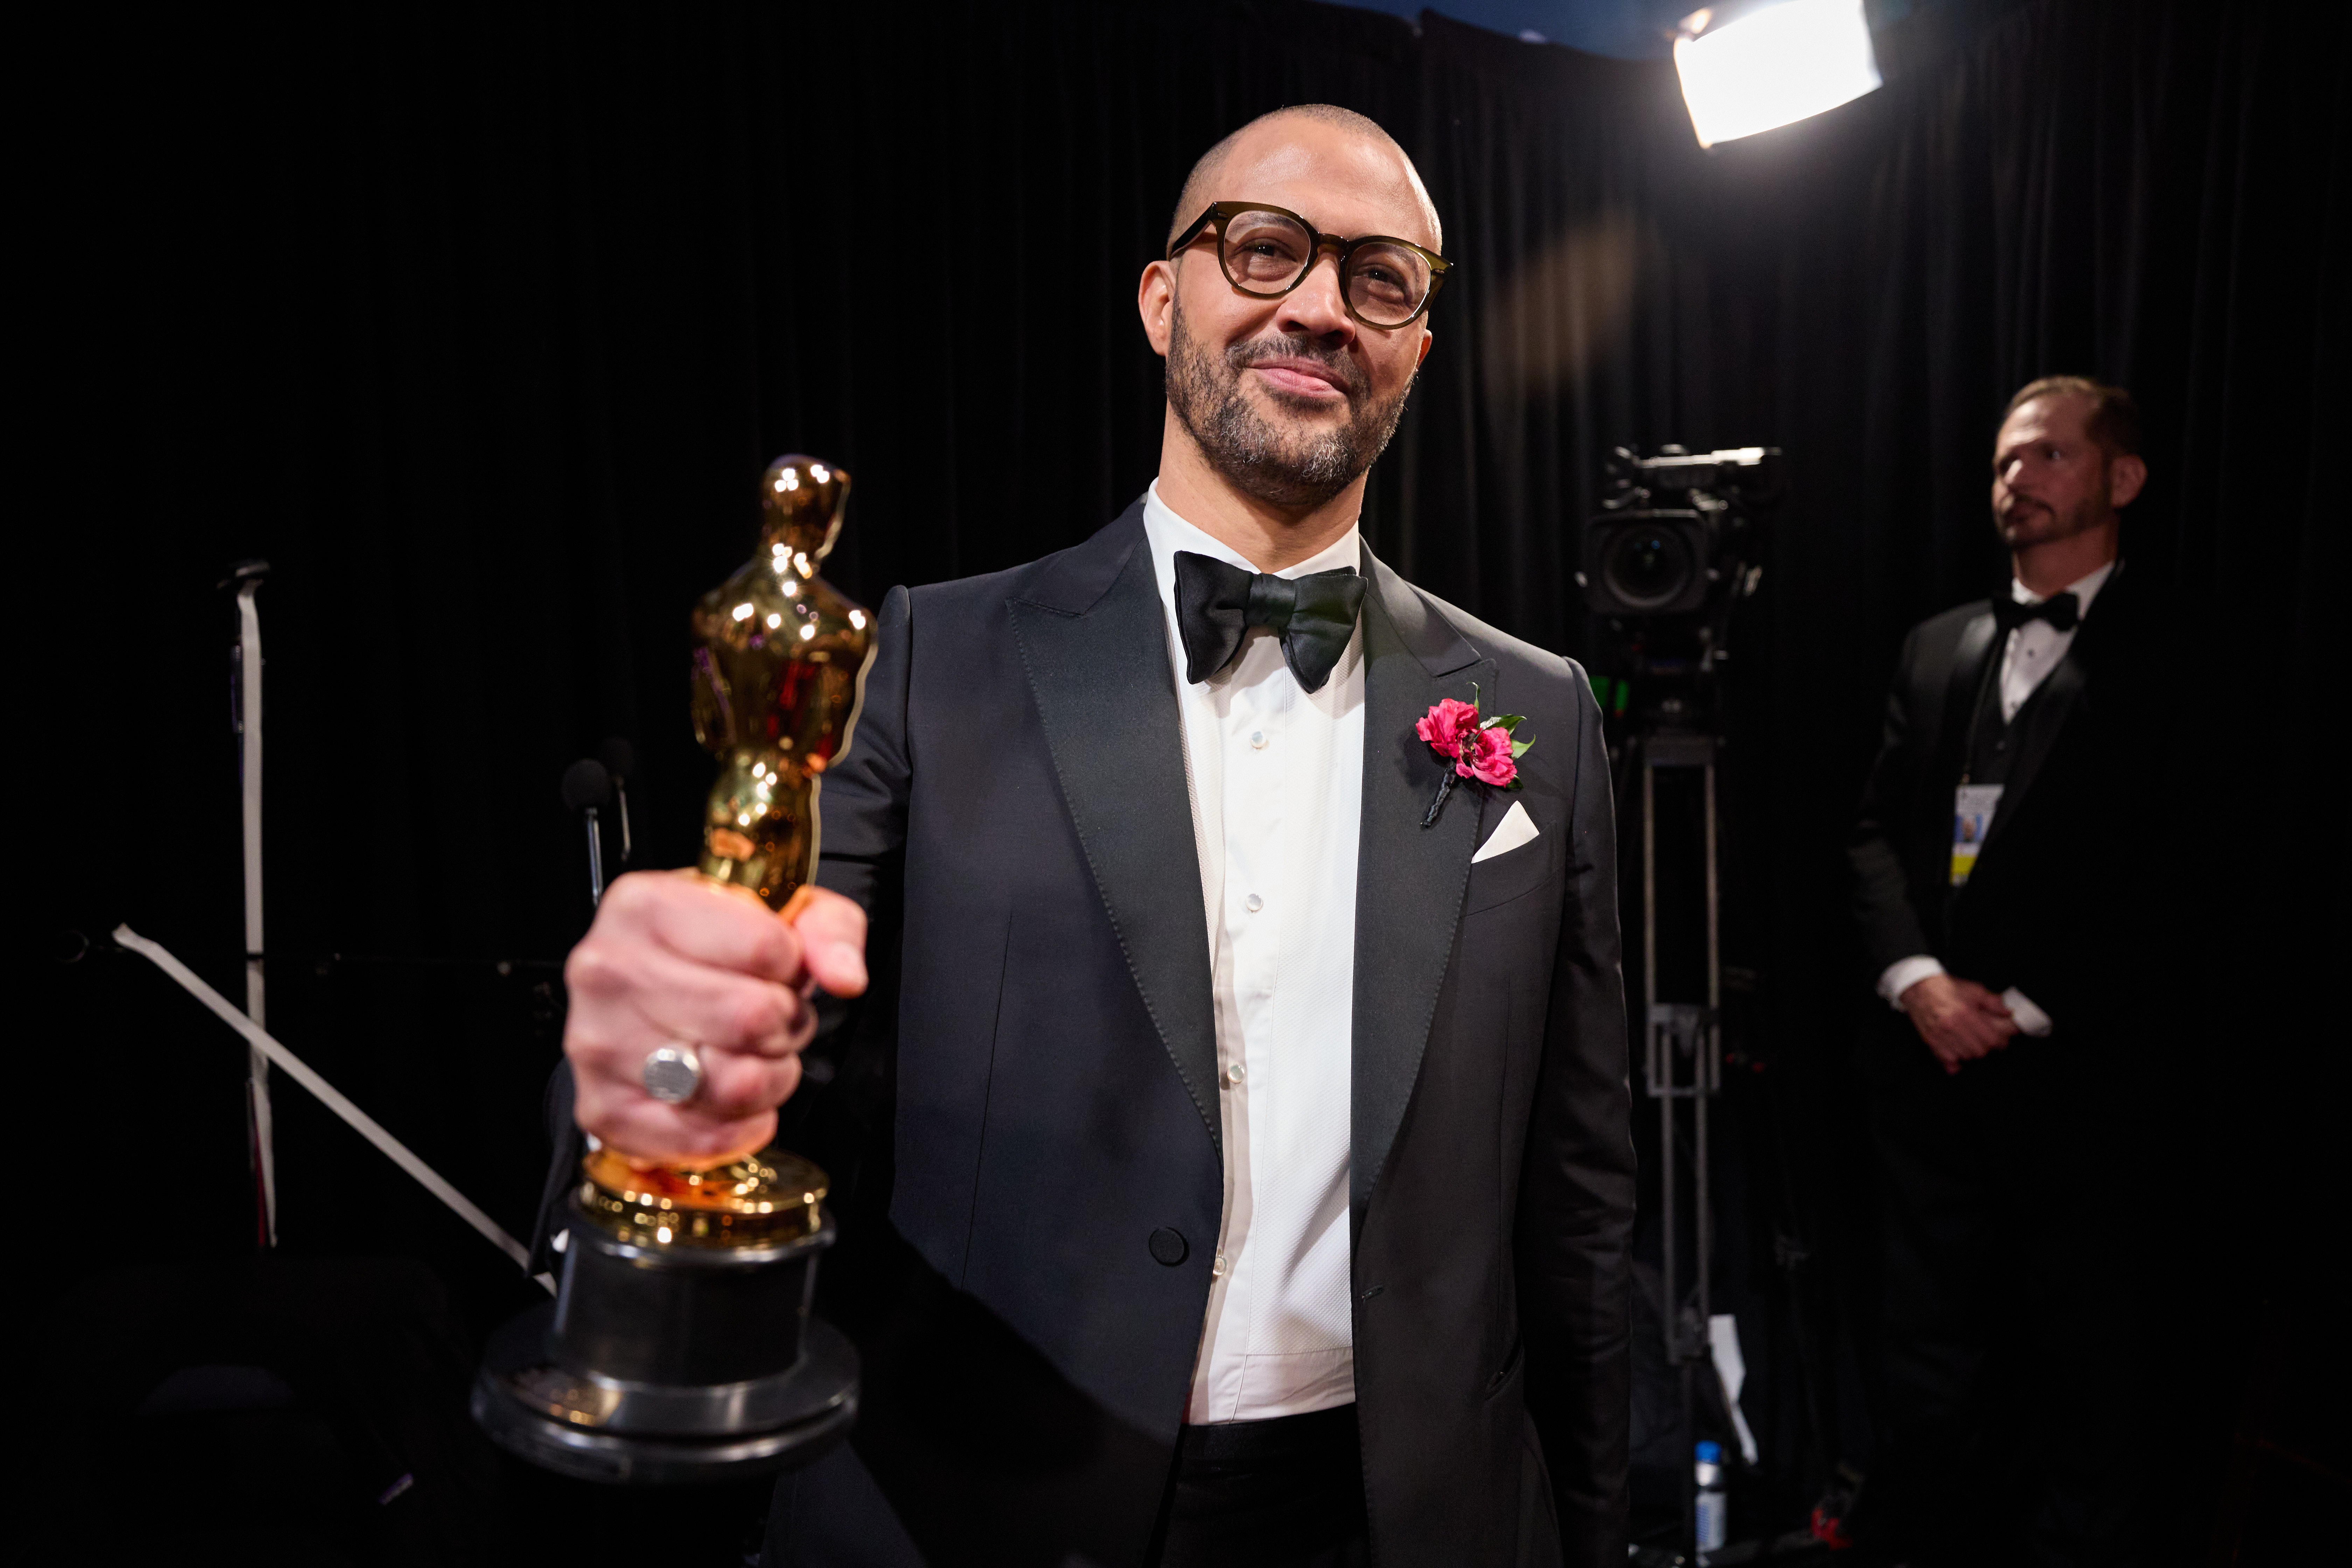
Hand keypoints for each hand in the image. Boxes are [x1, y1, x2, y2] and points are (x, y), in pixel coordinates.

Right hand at [563, 872, 867, 1162]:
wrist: (651, 987)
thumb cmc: (715, 947)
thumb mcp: (784, 911)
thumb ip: (829, 930)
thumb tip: (844, 977)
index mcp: (645, 906)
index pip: (765, 949)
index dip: (794, 967)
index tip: (780, 968)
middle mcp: (608, 972)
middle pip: (750, 1018)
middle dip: (785, 1023)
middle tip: (772, 1016)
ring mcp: (599, 1045)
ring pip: (734, 1085)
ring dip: (768, 1076)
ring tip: (754, 1053)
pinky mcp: (604, 1110)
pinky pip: (703, 1140)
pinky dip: (741, 1127)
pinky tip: (738, 1099)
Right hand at [1898, 973, 2015, 1074]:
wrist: (1919, 988)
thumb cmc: (1946, 988)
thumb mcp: (1974, 990)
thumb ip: (1993, 1002)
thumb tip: (2008, 1013)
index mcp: (1965, 1013)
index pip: (1992, 1039)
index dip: (2001, 1041)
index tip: (2001, 1038)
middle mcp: (1952, 1027)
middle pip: (1980, 1051)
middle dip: (1986, 1046)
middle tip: (1986, 1039)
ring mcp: (1940, 1036)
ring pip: (1966, 1057)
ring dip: (1971, 1051)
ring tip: (1971, 1041)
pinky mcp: (1931, 1042)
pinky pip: (1948, 1061)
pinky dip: (1956, 1059)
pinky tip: (1958, 1050)